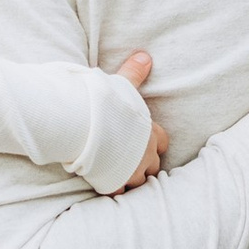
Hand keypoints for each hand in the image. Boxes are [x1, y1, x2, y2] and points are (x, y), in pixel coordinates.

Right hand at [113, 47, 170, 188]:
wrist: (86, 124)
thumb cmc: (106, 103)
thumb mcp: (122, 84)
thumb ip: (134, 73)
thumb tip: (145, 56)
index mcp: (149, 132)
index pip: (163, 142)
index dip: (156, 143)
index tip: (149, 143)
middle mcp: (145, 154)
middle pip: (154, 166)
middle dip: (145, 165)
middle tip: (134, 162)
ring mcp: (131, 171)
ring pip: (139, 182)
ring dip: (132, 180)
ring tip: (122, 177)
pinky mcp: (114, 182)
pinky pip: (118, 192)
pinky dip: (113, 190)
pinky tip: (107, 186)